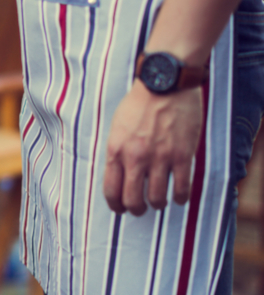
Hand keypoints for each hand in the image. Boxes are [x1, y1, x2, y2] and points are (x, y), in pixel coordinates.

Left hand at [103, 81, 202, 215]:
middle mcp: (135, 158)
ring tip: (160, 202)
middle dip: (136, 210)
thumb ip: (117, 151)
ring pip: (157, 198)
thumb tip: (118, 174)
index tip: (121, 209)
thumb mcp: (117, 128)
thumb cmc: (138, 103)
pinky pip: (181, 187)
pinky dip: (180, 197)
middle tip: (140, 209)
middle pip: (132, 200)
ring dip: (158, 204)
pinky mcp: (182, 155)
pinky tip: (179, 197)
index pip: (111, 191)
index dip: (116, 206)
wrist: (165, 84)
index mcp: (116, 151)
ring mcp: (160, 158)